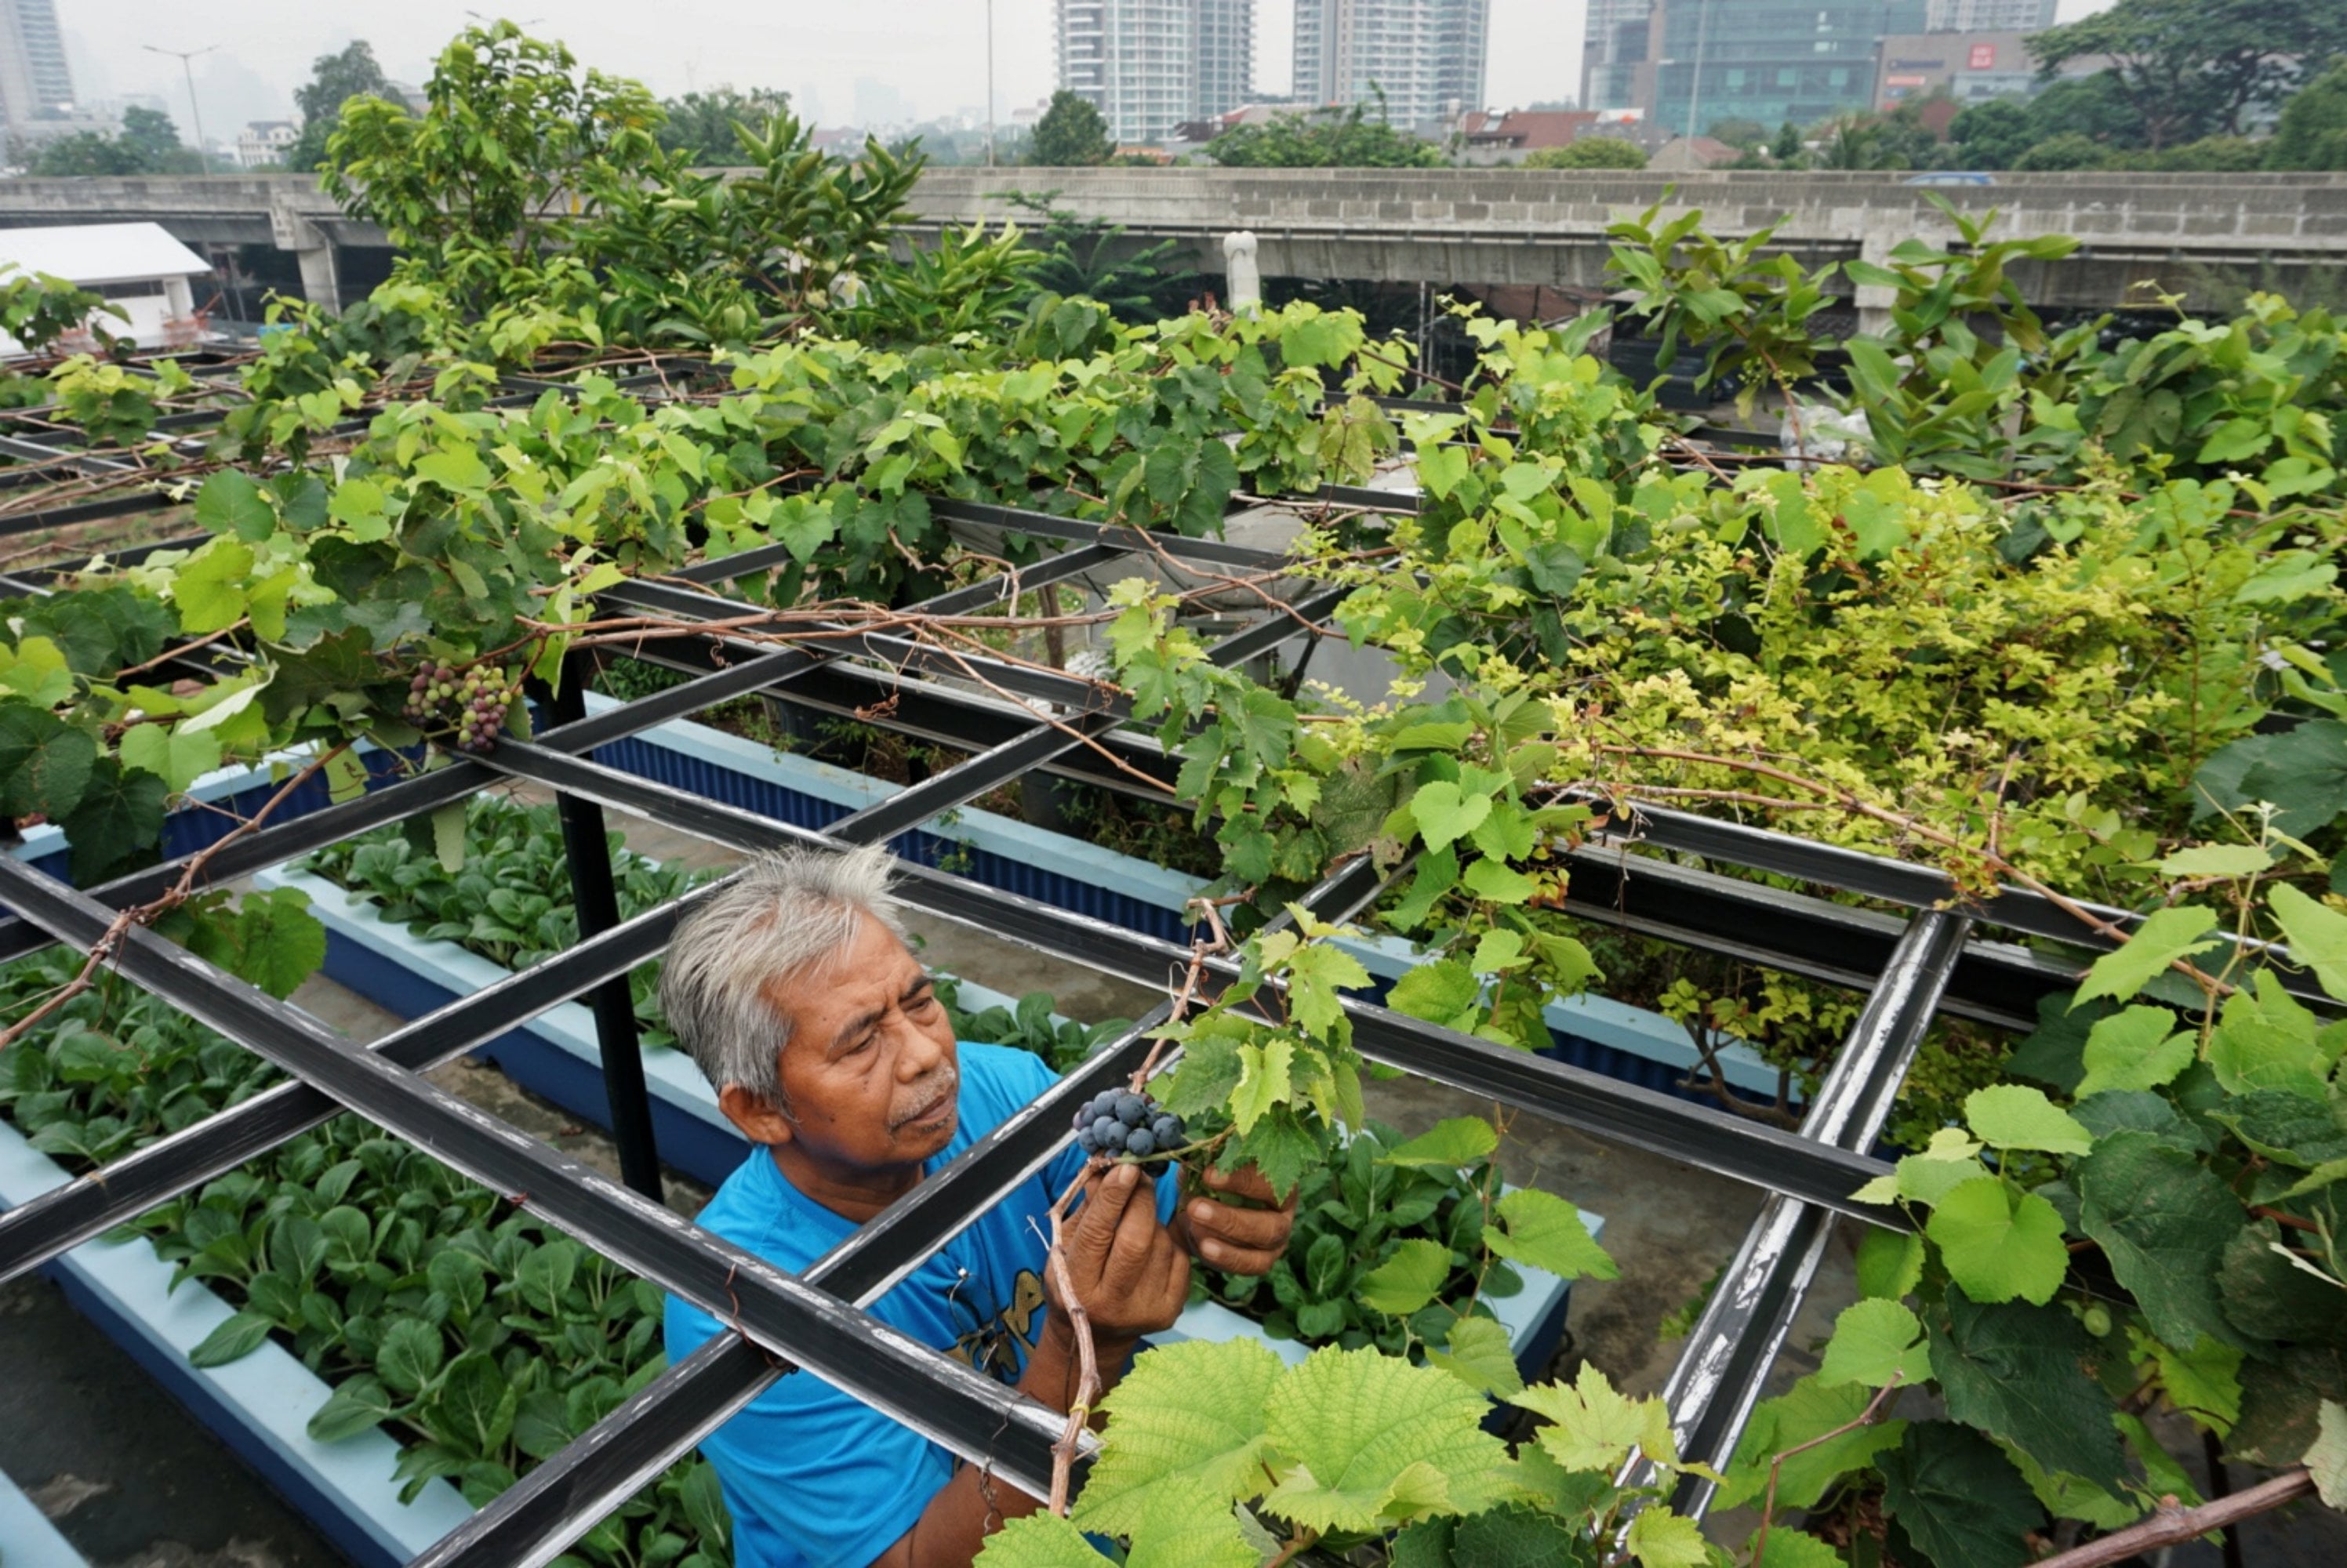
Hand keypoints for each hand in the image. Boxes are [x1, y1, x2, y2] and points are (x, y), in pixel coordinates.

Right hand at [1048, 1163, 1189, 1347]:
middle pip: (1136, 1240)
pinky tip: (1153, 1242)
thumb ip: (1087, 1210)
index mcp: (1077, 1286)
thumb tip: (1105, 1170)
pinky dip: (1169, 1240)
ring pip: (1161, 1244)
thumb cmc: (1075, 1280)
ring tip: (1136, 1221)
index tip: (1125, 1167)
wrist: (1095, 1335)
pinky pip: (1179, 1257)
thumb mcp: (1066, 1246)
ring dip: (1152, 1220)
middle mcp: (1112, 1304)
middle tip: (1139, 1176)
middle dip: (1141, 1199)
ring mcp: (1145, 1310)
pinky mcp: (1170, 1311)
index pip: (1097, 1234)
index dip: (1113, 1198)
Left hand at [1173, 1162, 1294, 1275]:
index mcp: (1279, 1183)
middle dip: (1230, 1218)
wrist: (1204, 1208)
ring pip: (1260, 1252)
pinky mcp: (1260, 1261)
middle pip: (1269, 1225)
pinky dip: (1225, 1258)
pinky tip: (1203, 1248)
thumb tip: (1198, 1156)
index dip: (1240, 1179)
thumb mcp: (1209, 1165)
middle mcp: (1283, 1216)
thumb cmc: (1213, 1179)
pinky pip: (1248, 1266)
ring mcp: (1275, 1243)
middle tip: (1196, 1207)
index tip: (1208, 1174)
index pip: (1270, 1181)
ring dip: (1226, 1244)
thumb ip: (1208, 1159)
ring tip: (1195, 1230)